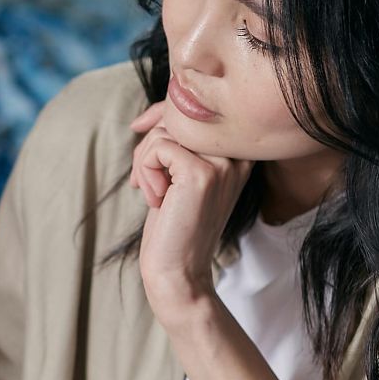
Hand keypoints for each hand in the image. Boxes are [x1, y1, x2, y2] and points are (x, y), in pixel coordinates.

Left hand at [129, 101, 252, 328]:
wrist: (178, 271)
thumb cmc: (174, 225)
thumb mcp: (178, 176)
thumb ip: (176, 141)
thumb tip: (149, 113)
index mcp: (240, 153)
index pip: (199, 107)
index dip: (162, 111)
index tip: (138, 127)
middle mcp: (239, 154)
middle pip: (180, 114)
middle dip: (150, 143)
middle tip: (144, 180)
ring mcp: (224, 163)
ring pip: (166, 129)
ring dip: (144, 161)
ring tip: (153, 193)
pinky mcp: (202, 174)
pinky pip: (159, 147)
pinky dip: (145, 170)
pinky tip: (155, 199)